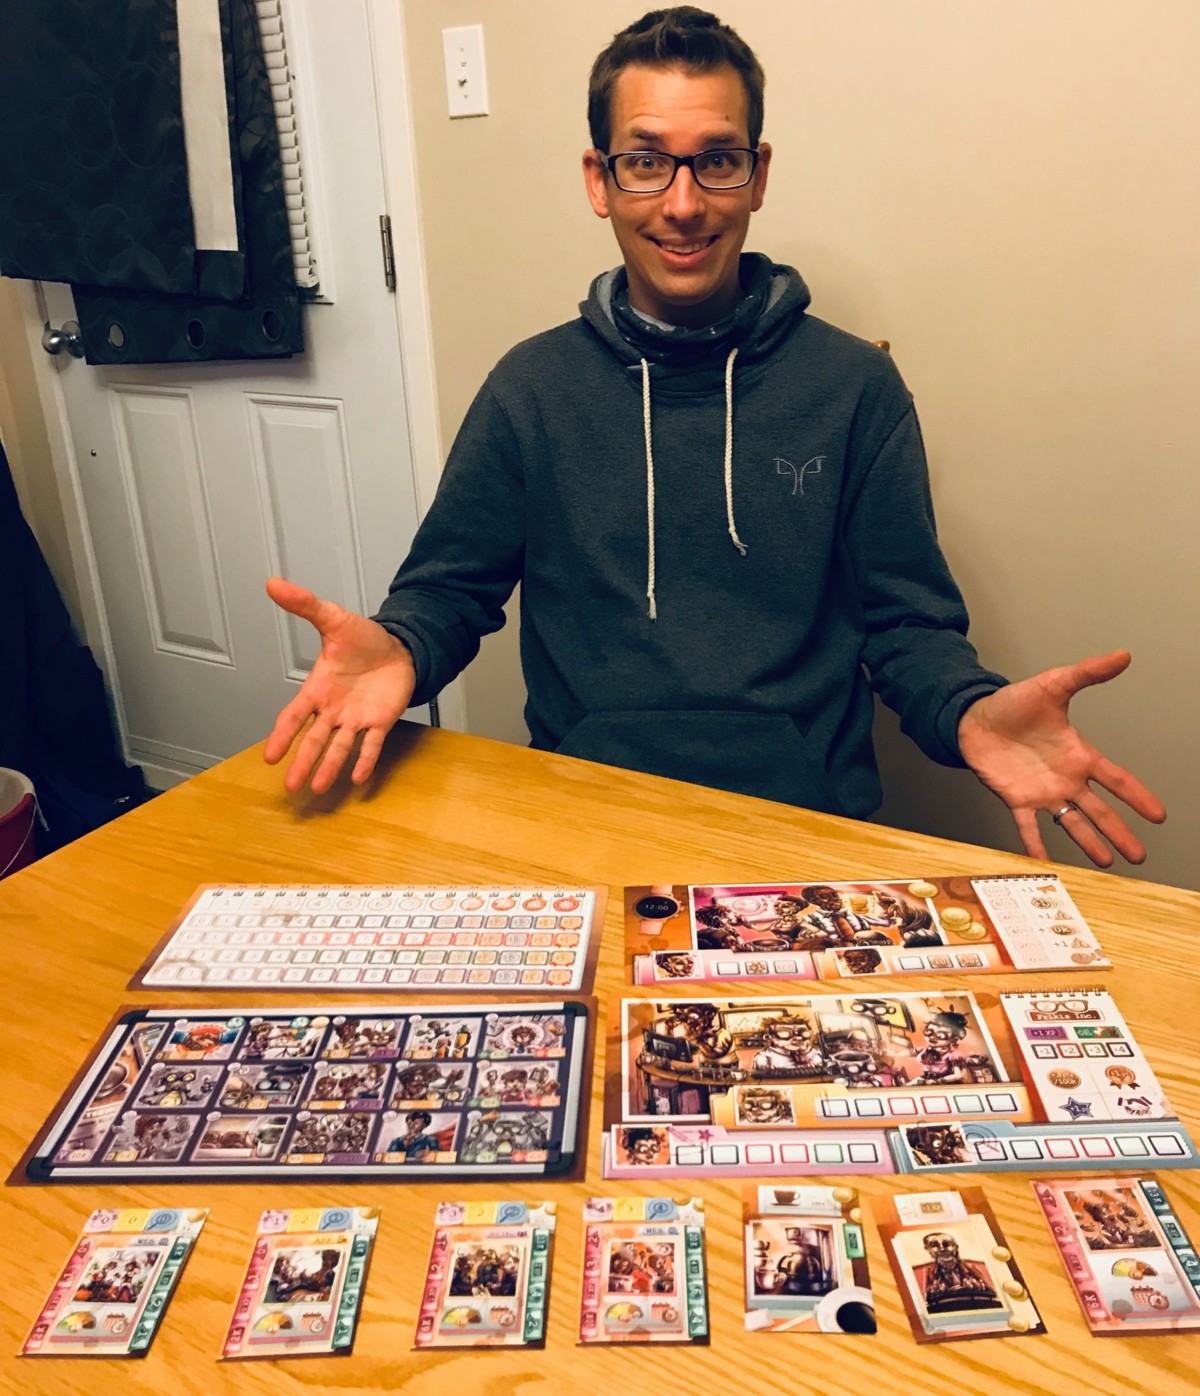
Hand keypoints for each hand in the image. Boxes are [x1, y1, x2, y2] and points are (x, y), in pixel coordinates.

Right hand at [263, 577, 416, 792]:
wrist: (397, 646)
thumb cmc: (362, 639)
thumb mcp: (333, 619)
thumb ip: (305, 605)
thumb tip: (274, 583)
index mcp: (318, 689)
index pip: (295, 716)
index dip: (283, 735)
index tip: (269, 756)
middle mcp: (333, 710)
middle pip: (314, 740)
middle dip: (302, 761)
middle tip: (289, 787)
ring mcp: (356, 719)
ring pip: (339, 747)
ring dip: (329, 768)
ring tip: (317, 788)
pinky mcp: (380, 722)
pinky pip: (371, 745)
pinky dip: (364, 761)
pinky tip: (357, 780)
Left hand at [956, 649, 1165, 866]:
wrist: (974, 717)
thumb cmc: (1015, 703)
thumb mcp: (1054, 685)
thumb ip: (1087, 673)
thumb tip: (1121, 655)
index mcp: (1079, 755)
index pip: (1116, 779)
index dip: (1137, 796)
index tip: (1158, 815)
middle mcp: (1066, 778)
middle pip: (1099, 811)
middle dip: (1120, 833)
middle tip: (1138, 856)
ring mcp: (1042, 791)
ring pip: (1071, 822)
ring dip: (1088, 843)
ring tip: (1106, 863)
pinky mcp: (1016, 799)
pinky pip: (1027, 826)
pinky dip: (1035, 844)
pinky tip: (1043, 862)